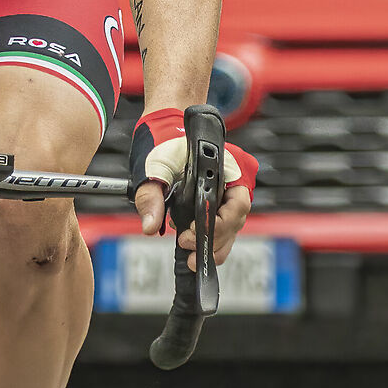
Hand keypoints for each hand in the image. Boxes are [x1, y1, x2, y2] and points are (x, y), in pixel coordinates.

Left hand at [129, 106, 257, 265]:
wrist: (164, 130)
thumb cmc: (163, 141)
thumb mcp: (153, 166)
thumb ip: (150, 196)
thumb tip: (150, 226)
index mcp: (226, 167)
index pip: (237, 204)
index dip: (219, 225)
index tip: (192, 234)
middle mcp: (232, 181)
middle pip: (236, 220)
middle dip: (213, 240)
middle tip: (186, 246)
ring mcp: (226, 193)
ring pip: (231, 227)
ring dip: (213, 245)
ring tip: (190, 257)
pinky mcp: (217, 202)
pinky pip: (222, 225)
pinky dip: (210, 239)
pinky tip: (193, 247)